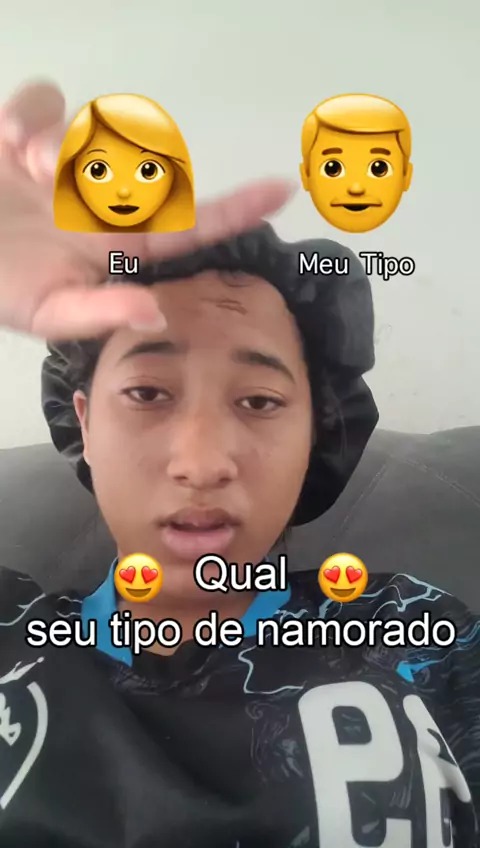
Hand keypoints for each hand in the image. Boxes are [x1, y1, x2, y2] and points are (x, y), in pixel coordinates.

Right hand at [0, 81, 293, 339]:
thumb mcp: (52, 313)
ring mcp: (69, 163)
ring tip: (31, 167)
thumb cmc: (6, 287)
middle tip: (61, 179)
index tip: (281, 192)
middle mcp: (104, 199)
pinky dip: (29, 116)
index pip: (189, 226)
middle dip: (115, 165)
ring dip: (65, 144)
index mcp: (120, 244)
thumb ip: (103, 313)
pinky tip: (11, 145)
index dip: (236, 210)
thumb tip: (157, 314)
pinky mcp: (28, 131)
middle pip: (143, 163)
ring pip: (96, 128)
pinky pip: (45, 101)